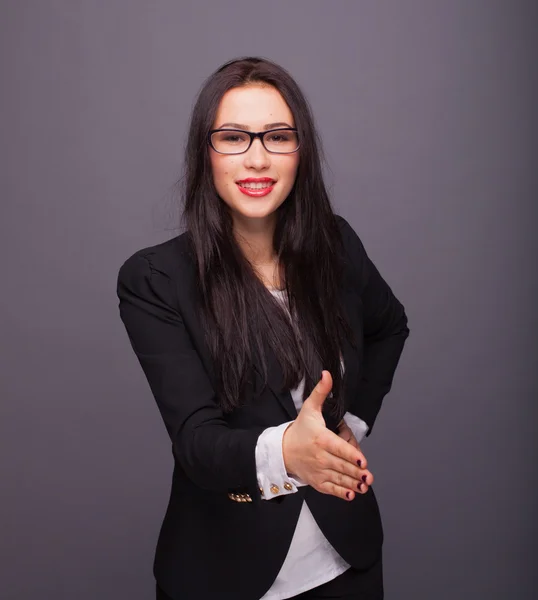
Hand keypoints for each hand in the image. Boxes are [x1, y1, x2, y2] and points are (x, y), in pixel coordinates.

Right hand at [282, 370, 373, 500]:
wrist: (282, 451)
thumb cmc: (300, 430)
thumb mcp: (310, 408)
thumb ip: (321, 392)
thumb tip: (327, 374)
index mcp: (320, 438)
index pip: (338, 448)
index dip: (351, 455)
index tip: (362, 461)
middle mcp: (320, 457)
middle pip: (341, 465)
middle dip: (356, 472)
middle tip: (369, 476)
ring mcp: (319, 471)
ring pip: (339, 478)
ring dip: (353, 483)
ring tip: (365, 486)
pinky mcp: (317, 482)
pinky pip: (331, 489)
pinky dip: (341, 493)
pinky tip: (352, 494)